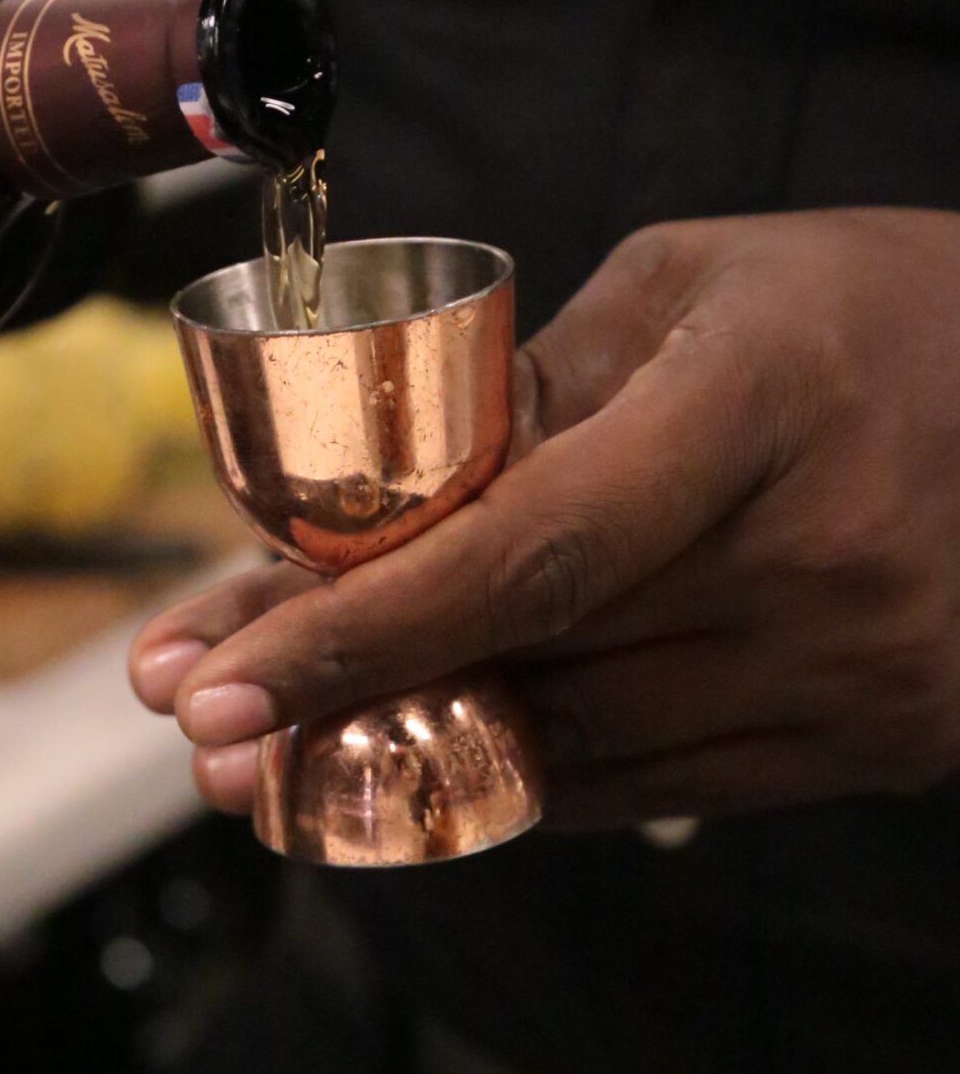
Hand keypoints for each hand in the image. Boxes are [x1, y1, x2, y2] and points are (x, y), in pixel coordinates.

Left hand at [131, 210, 959, 828]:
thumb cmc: (874, 311)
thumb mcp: (701, 287)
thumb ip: (534, 394)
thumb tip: (369, 509)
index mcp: (764, 403)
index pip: (530, 554)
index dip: (353, 634)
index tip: (209, 686)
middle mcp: (818, 560)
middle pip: (529, 666)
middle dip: (338, 706)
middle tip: (198, 732)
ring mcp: (858, 676)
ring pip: (576, 751)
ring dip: (413, 759)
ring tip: (281, 760)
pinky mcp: (873, 746)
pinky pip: (653, 786)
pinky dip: (530, 773)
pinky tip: (432, 757)